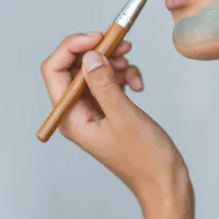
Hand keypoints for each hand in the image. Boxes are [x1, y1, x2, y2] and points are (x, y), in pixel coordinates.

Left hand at [41, 33, 193, 218]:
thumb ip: (104, 84)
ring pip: (95, 71)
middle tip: (121, 45)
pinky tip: (138, 85)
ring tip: (131, 68)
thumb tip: (89, 56)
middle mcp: (78, 112)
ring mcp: (94, 110)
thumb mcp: (124, 117)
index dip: (72, 48)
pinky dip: (124, 76)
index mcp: (71, 117)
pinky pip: (110, 81)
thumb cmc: (145, 159)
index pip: (55, 71)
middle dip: (97, 52)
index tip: (97, 37)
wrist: (164, 180)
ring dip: (114, 63)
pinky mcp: (109, 109)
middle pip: (75, 67)